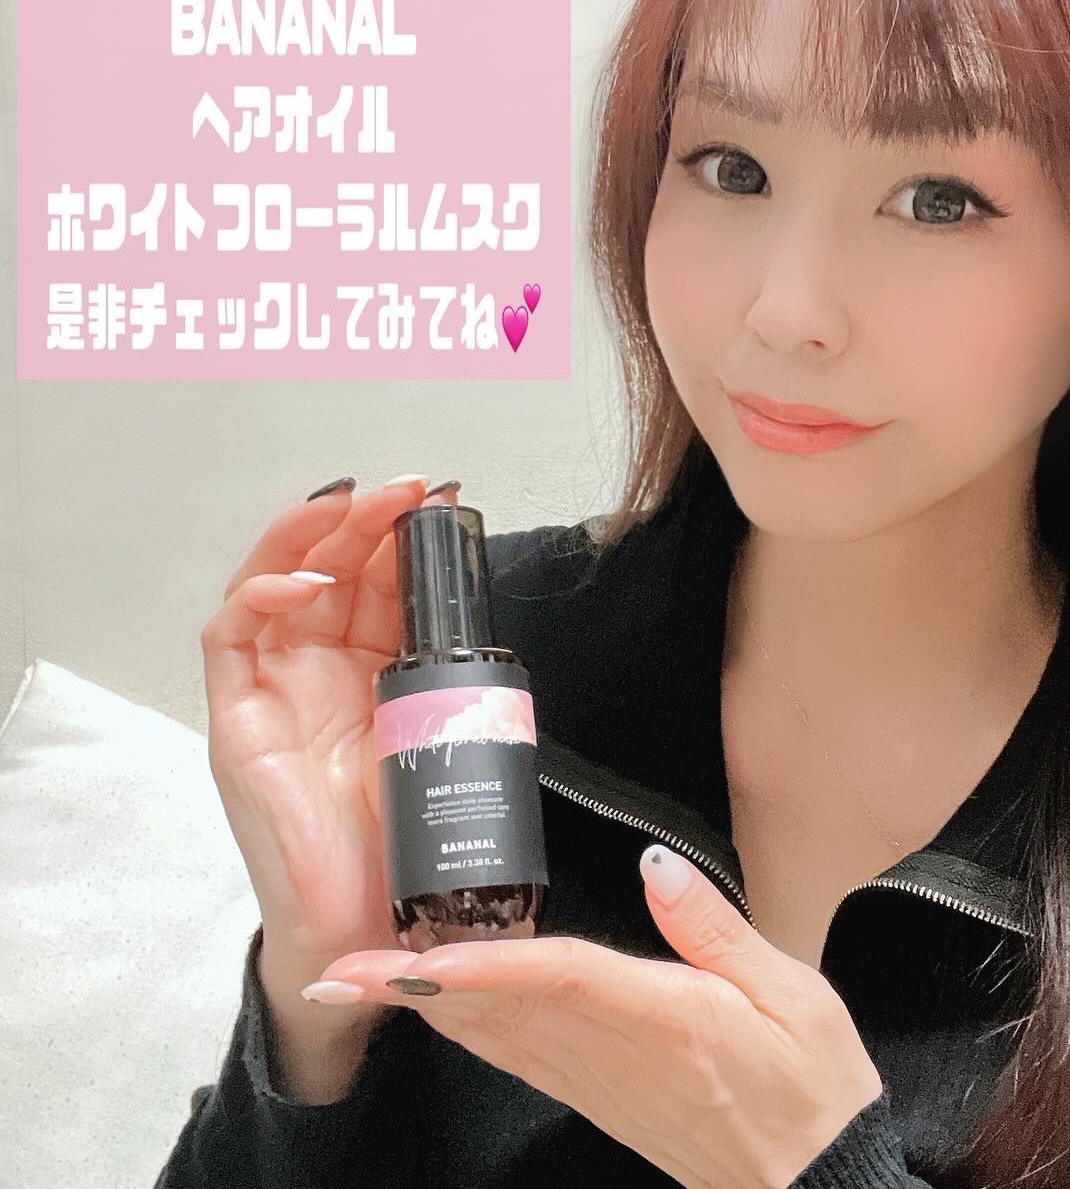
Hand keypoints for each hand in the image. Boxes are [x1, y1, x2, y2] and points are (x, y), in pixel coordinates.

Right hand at [200, 473, 461, 973]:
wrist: (370, 928)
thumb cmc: (409, 837)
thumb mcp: (446, 734)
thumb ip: (456, 676)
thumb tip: (491, 612)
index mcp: (372, 669)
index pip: (376, 581)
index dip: (400, 538)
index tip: (441, 503)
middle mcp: (318, 669)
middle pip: (326, 567)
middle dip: (363, 521)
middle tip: (407, 490)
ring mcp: (274, 690)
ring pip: (273, 582)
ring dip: (310, 536)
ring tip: (355, 508)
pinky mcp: (237, 721)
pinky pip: (230, 639)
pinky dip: (259, 597)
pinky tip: (300, 582)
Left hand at [302, 842, 884, 1188]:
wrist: (813, 1183)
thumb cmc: (812, 1086)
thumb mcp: (792, 993)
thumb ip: (715, 928)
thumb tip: (655, 867)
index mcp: (667, 1019)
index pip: (562, 982)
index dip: (488, 967)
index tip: (420, 959)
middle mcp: (616, 1053)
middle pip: (501, 1013)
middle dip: (414, 992)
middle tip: (337, 971)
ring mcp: (601, 1083)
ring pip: (498, 1039)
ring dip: (424, 1010)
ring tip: (360, 986)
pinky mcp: (599, 1097)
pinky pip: (519, 1059)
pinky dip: (468, 1031)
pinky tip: (436, 1011)